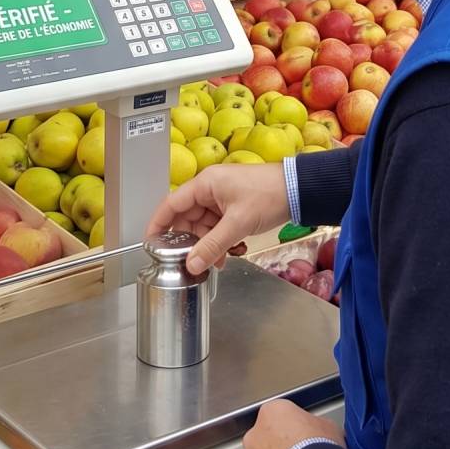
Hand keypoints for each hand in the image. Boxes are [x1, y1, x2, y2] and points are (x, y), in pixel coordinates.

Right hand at [146, 162, 289, 274]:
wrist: (299, 190)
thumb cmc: (269, 195)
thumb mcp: (237, 224)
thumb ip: (212, 245)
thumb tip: (192, 264)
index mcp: (205, 184)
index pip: (171, 204)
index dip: (158, 224)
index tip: (150, 243)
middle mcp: (210, 189)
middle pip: (187, 218)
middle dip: (190, 242)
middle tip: (191, 261)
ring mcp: (222, 198)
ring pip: (204, 226)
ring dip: (208, 245)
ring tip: (217, 261)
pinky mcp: (234, 207)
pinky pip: (218, 227)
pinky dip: (220, 241)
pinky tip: (228, 254)